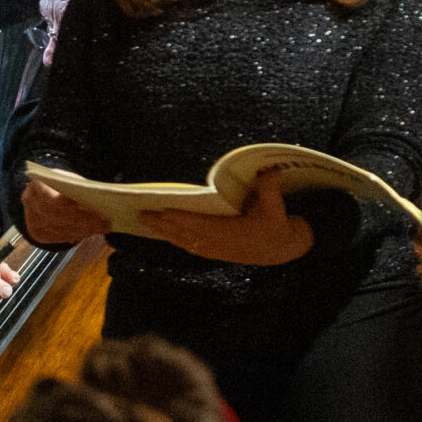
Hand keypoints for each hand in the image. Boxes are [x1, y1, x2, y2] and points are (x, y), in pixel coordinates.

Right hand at [20, 178, 111, 245]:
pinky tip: (90, 231)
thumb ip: (78, 188)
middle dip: (85, 221)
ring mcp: (32, 220)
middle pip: (60, 217)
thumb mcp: (68, 179)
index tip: (96, 210)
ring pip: (61, 229)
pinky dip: (77, 235)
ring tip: (102, 227)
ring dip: (84, 230)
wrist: (40, 192)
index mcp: (38, 185)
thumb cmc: (60, 184)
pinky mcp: (37, 233)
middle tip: (105, 223)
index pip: (55, 199)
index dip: (75, 207)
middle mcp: (31, 203)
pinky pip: (59, 237)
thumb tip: (100, 200)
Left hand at [139, 169, 315, 265]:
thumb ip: (269, 187)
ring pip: (182, 241)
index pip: (198, 224)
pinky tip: (164, 233)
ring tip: (146, 222)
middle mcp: (217, 244)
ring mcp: (214, 250)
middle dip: (162, 224)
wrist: (280, 249)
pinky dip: (174, 239)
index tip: (162, 209)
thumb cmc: (275, 225)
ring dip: (163, 232)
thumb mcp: (275, 206)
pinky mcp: (213, 252)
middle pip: (184, 234)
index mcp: (229, 233)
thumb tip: (268, 169)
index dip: (179, 217)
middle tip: (141, 215)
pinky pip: (187, 245)